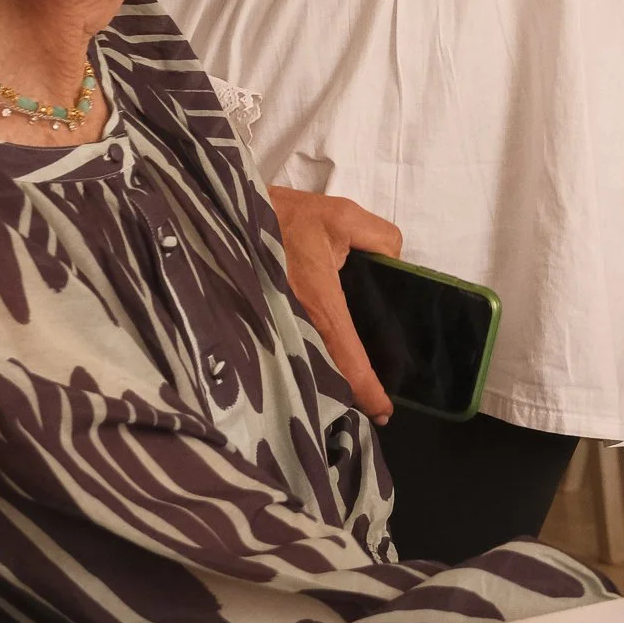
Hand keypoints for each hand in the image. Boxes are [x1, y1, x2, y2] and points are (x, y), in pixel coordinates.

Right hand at [269, 187, 402, 423]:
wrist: (227, 212)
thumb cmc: (286, 216)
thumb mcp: (342, 216)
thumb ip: (380, 238)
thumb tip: (396, 264)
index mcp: (318, 299)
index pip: (346, 353)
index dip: (365, 386)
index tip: (383, 410)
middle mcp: (292, 321)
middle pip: (326, 370)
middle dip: (347, 392)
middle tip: (371, 409)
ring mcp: (273, 325)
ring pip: (306, 365)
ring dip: (325, 382)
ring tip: (348, 394)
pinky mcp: (262, 321)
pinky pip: (288, 350)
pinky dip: (307, 363)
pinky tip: (317, 368)